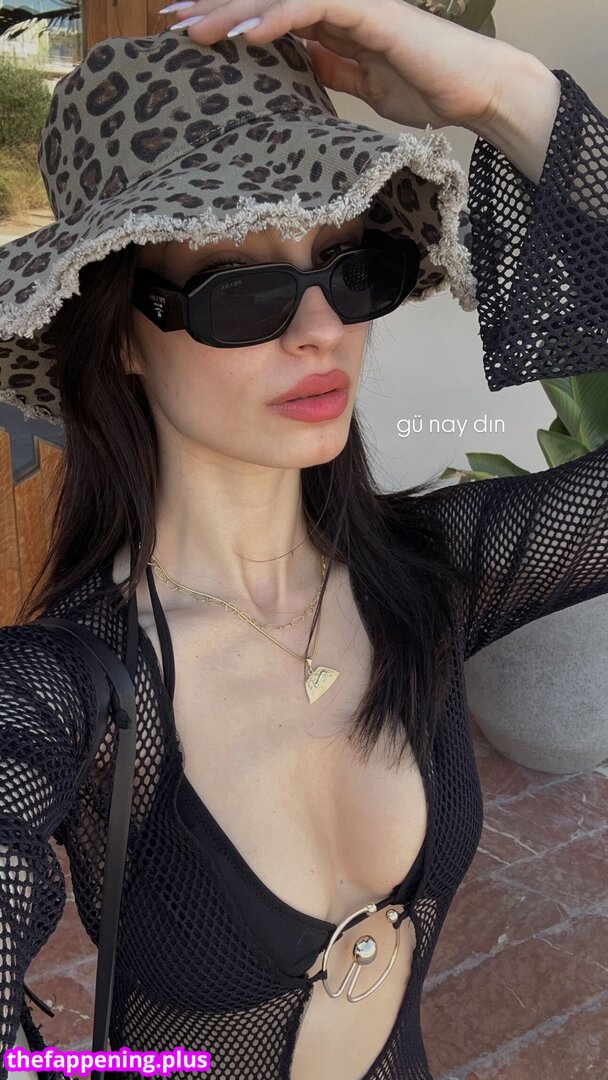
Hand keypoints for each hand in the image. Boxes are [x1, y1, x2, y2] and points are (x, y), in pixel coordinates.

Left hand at [169, 0, 517, 131]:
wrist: (474, 90)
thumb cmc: (425, 86)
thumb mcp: (360, 85)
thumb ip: (328, 69)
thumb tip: (294, 69)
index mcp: (331, 20)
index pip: (269, 10)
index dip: (227, 16)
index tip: (184, 30)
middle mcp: (337, 2)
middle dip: (216, 5)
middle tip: (171, 18)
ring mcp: (354, 2)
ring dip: (237, 10)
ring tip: (197, 28)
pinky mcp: (372, 10)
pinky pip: (316, 5)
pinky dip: (280, 16)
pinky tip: (249, 33)